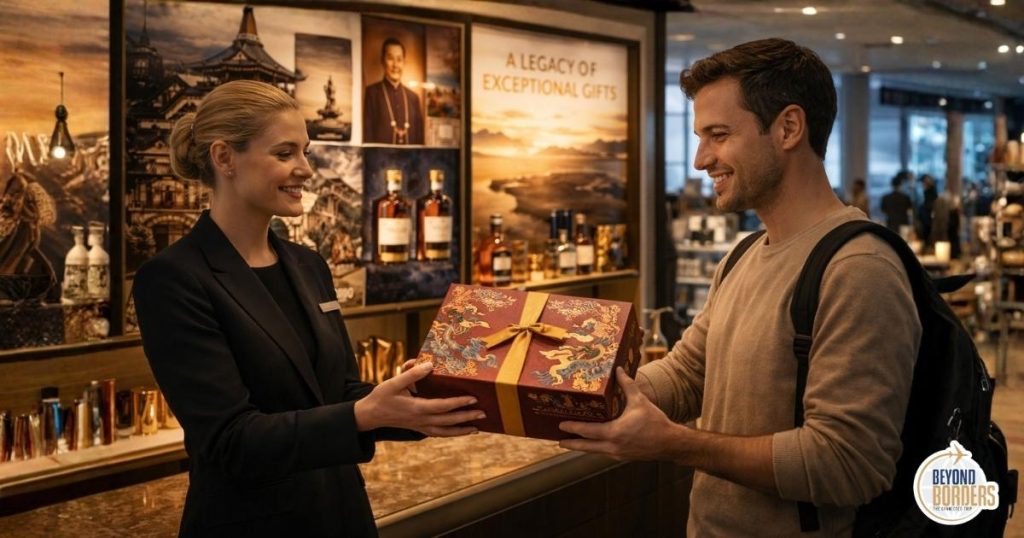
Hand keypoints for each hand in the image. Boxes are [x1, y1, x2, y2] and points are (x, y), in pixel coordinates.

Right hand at [355, 362, 482, 436]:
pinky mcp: (418, 429)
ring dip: (462, 431)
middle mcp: (421, 420)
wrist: (370, 415)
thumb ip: (411, 374)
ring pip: (445, 432)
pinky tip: (460, 431)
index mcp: (416, 408)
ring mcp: (420, 427)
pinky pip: (438, 433)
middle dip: (467, 417)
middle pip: (448, 421)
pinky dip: (451, 434)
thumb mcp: (394, 382)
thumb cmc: (382, 396)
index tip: (473, 398)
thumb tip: (429, 364)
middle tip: (483, 413)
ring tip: (477, 428)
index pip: (443, 406)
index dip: (459, 403)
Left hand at [558, 367, 679, 460]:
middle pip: (586, 447)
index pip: (588, 431)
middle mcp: (613, 446)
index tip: (561, 425)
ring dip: (582, 447)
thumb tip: (618, 370)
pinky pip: (604, 452)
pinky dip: (595, 448)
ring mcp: (617, 454)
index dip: (573, 428)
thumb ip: (627, 385)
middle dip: (571, 443)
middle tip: (558, 440)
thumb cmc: (655, 422)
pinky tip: (593, 444)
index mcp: (614, 432)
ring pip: (594, 451)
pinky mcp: (623, 457)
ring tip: (571, 443)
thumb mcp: (640, 401)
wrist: (670, 444)